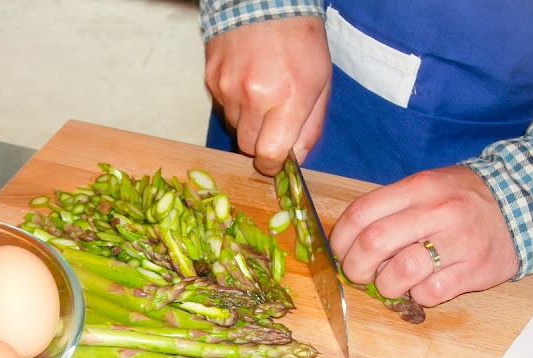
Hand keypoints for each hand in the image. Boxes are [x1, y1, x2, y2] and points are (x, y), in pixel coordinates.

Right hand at [205, 17, 331, 174]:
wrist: (267, 0)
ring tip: (260, 95)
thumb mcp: (321, 87)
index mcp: (287, 100)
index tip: (276, 161)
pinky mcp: (211, 78)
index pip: (268, 156)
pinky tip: (246, 81)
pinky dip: (233, 103)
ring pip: (233, 128)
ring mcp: (228, 87)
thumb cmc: (302, 43)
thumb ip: (310, 129)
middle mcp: (254, 97)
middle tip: (271, 126)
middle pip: (247, 147)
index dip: (272, 165)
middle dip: (259, 144)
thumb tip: (295, 160)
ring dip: (247, 122)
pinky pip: (221, 107)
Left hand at [329, 166, 519, 306]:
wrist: (523, 205)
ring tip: (391, 284)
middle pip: (374, 243)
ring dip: (385, 286)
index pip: (361, 213)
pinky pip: (430, 293)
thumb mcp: (426, 188)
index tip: (340, 253)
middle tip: (359, 275)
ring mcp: (458, 240)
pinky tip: (421, 288)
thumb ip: (390, 210)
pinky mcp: (475, 269)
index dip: (341, 240)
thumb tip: (349, 245)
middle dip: (355, 267)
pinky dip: (417, 296)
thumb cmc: (462, 201)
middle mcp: (437, 210)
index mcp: (418, 187)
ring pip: (401, 271)